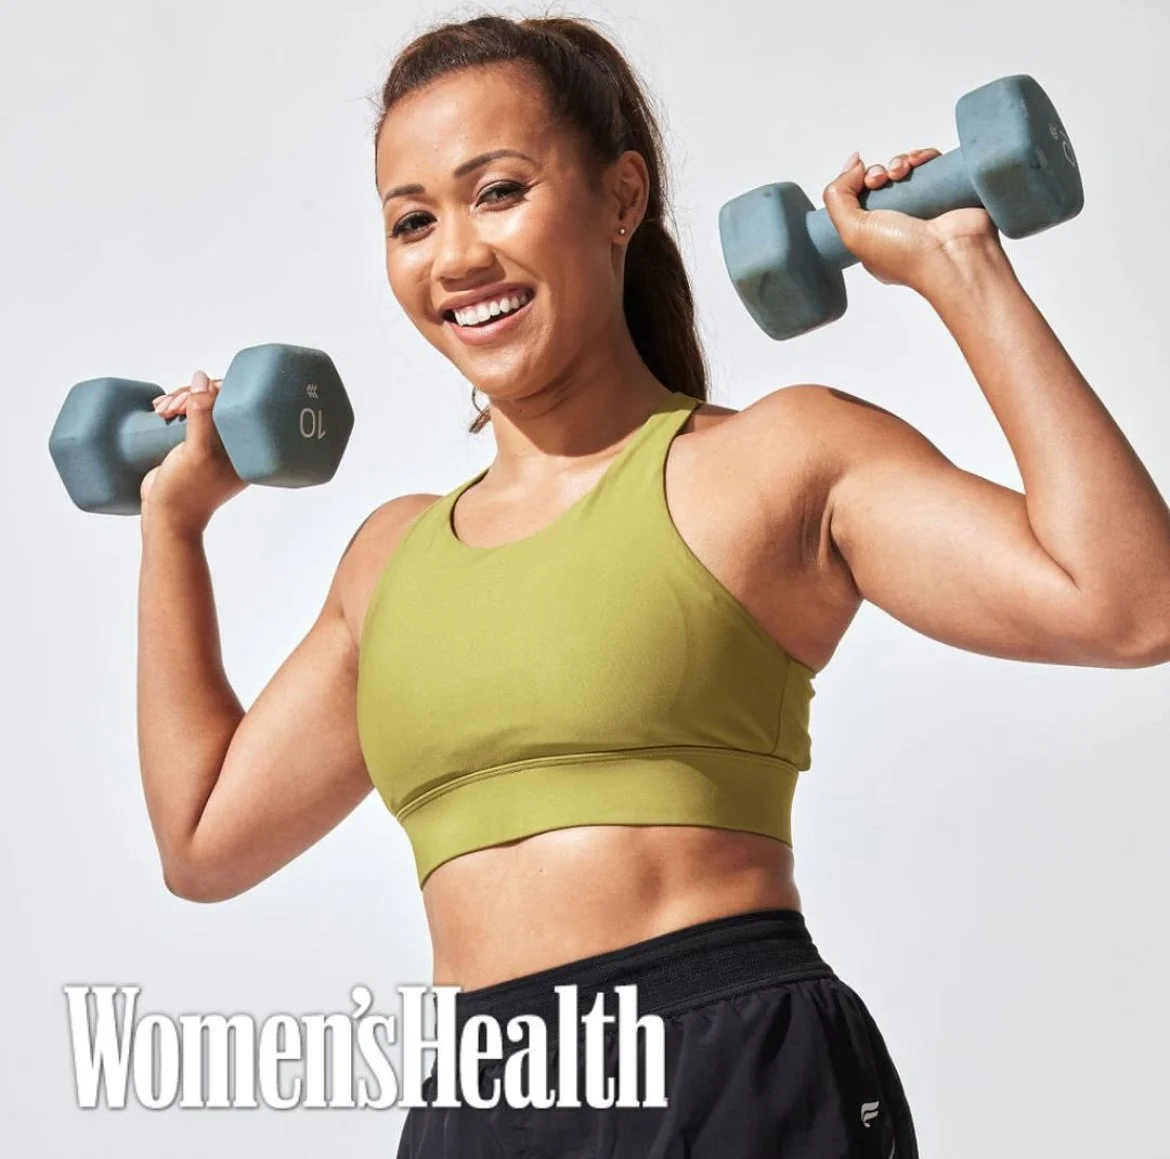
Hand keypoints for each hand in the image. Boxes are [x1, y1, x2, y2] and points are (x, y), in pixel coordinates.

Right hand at [140, 370, 247, 535]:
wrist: (165, 518)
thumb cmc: (186, 490)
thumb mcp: (196, 450)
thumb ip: (201, 415)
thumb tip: (202, 378)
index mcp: (247, 448)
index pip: (239, 405)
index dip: (215, 392)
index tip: (190, 399)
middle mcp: (233, 444)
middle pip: (218, 401)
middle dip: (191, 395)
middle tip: (171, 407)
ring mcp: (212, 444)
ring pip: (200, 406)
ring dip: (179, 400)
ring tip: (161, 410)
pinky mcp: (192, 445)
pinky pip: (187, 417)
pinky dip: (173, 408)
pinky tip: (159, 409)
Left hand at [822, 148, 1001, 290]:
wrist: (954, 256)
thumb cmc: (906, 255)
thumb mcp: (852, 232)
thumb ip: (838, 199)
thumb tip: (852, 166)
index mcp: (876, 240)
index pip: (859, 205)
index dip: (855, 186)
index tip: (860, 177)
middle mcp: (900, 225)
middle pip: (881, 185)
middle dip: (876, 173)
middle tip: (881, 178)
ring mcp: (925, 209)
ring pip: (906, 173)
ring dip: (899, 162)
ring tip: (900, 171)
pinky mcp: (948, 193)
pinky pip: (933, 166)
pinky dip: (923, 157)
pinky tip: (919, 161)